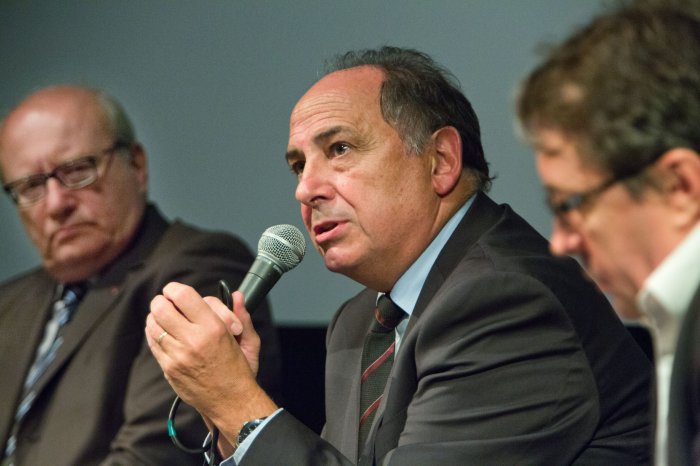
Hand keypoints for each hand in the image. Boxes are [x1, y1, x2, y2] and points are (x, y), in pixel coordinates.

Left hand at [146, 282, 275, 436]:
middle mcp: (193, 340)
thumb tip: (237, 295)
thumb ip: (242, 315)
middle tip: (172, 304)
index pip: (182, 295)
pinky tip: (166, 333)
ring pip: (152, 323)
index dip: (175, 289)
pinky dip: (156, 333)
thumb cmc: (240, 371)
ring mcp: (177, 356)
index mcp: (214, 328)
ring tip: (169, 319)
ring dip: (158, 317)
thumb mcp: (249, 341)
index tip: (177, 292)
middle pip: (160, 307)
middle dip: (164, 301)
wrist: (230, 402)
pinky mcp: (168, 368)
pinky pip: (152, 342)